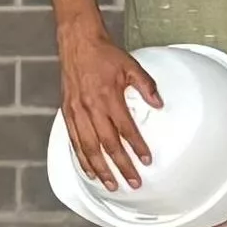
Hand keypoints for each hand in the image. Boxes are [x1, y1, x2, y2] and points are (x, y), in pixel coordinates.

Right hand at [57, 27, 163, 188]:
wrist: (77, 42)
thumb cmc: (104, 54)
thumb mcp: (131, 65)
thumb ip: (146, 85)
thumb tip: (159, 104)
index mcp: (109, 97)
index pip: (126, 130)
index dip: (137, 147)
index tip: (147, 161)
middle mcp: (91, 108)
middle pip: (108, 145)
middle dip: (121, 167)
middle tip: (133, 183)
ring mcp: (77, 112)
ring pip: (89, 148)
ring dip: (101, 169)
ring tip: (111, 184)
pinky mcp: (67, 112)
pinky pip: (74, 141)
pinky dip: (82, 158)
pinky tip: (90, 170)